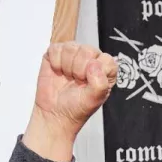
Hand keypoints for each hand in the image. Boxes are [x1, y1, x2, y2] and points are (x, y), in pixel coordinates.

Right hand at [22, 42, 116, 161]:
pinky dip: (55, 63)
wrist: (55, 113)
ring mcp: (73, 54)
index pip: (106, 59)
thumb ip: (100, 84)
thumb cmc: (77, 107)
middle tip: (76, 81)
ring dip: (67, 66)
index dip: (95, 72)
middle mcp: (91, 59)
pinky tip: (58, 72)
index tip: (88, 83)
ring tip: (68, 77)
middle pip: (87, 50)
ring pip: (71, 47)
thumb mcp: (94, 100)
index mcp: (106, 69)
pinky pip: (55, 48)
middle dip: (79, 69)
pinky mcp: (56, 53)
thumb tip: (94, 64)